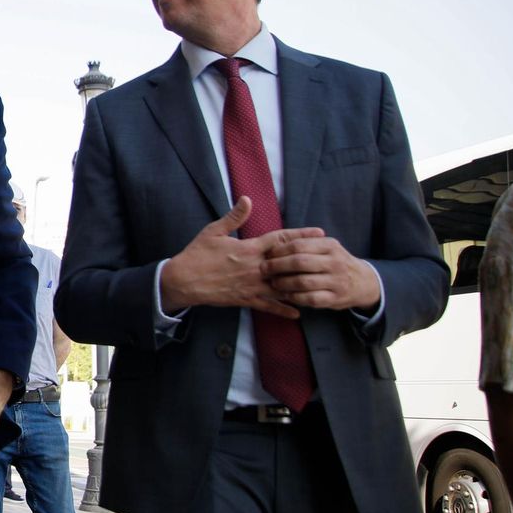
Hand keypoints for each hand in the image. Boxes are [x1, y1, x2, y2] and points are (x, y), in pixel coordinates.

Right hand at [159, 197, 324, 318]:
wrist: (183, 281)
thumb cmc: (196, 254)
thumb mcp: (213, 231)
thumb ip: (234, 217)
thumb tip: (248, 199)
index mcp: (248, 249)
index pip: (280, 240)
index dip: (301, 236)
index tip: (318, 233)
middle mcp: (255, 268)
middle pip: (289, 263)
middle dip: (309, 260)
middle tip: (328, 258)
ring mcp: (252, 285)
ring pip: (283, 286)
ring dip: (301, 286)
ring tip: (319, 286)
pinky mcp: (245, 299)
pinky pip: (269, 306)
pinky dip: (283, 309)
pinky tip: (298, 312)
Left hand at [262, 236, 379, 310]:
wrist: (363, 282)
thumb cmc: (335, 261)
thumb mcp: (326, 247)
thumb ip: (305, 242)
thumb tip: (275, 242)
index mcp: (330, 246)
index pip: (299, 245)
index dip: (279, 250)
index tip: (267, 254)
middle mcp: (335, 262)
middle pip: (299, 262)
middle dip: (277, 266)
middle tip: (264, 269)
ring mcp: (336, 281)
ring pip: (303, 282)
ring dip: (284, 283)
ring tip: (274, 283)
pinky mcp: (335, 299)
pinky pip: (310, 299)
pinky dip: (295, 297)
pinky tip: (287, 295)